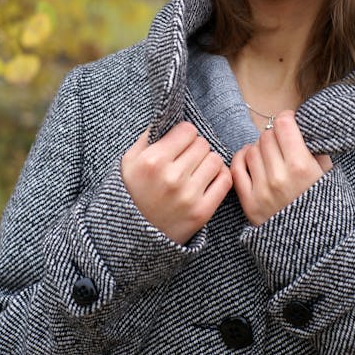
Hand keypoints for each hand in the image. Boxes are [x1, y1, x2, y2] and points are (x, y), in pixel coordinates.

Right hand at [121, 122, 231, 244]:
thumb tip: (170, 116)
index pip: (187, 130)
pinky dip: (219, 177)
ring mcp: (188, 196)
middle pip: (202, 144)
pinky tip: (206, 180)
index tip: (178, 144)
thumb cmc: (131, 193)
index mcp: (152, 161)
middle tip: (185, 159)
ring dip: (206, 162)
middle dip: (194, 148)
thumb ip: (149, 136)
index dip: (183, 135)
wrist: (132, 238)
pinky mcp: (201, 212)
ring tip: (194, 170)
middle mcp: (172, 177)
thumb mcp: (129, 161)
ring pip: (215, 159)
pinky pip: (225, 180)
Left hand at [230, 110, 331, 225]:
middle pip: (266, 136)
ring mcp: (261, 191)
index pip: (283, 125)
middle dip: (275, 135)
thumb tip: (301, 129)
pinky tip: (251, 158)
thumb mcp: (329, 176)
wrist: (318, 249)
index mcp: (302, 167)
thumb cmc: (327, 209)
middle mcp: (279, 177)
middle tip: (282, 142)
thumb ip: (315, 151)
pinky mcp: (249, 204)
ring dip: (260, 148)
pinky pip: (236, 168)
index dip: (286, 118)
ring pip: (251, 149)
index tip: (290, 121)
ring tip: (271, 155)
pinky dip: (242, 158)